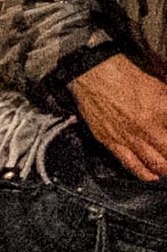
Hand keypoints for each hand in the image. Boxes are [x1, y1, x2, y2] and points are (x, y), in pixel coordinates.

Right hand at [75, 52, 166, 183]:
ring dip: (165, 169)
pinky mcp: (110, 142)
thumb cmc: (125, 76)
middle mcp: (148, 128)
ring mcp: (129, 137)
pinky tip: (152, 176)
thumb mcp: (161, 88)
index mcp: (163, 110)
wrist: (93, 75)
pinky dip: (145, 174)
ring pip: (156, 164)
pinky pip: (130, 164)